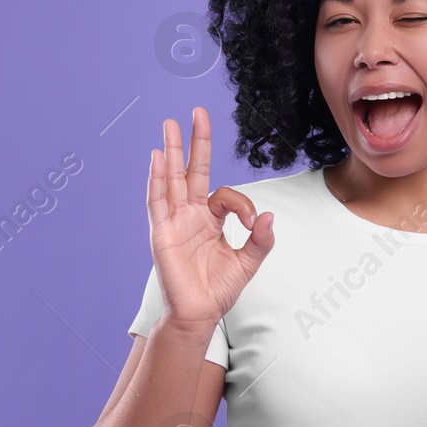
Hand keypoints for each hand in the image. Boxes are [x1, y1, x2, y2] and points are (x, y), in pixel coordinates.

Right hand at [147, 107, 275, 330]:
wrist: (199, 314)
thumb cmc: (218, 289)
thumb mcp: (247, 262)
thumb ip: (260, 241)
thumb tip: (268, 217)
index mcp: (210, 220)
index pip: (225, 195)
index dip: (242, 204)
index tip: (251, 224)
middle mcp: (190, 215)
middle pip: (192, 171)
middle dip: (195, 142)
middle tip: (197, 112)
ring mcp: (173, 221)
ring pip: (172, 179)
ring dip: (171, 151)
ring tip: (169, 124)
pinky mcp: (161, 232)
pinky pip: (157, 201)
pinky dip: (157, 179)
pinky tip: (158, 157)